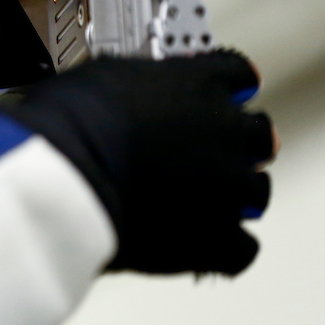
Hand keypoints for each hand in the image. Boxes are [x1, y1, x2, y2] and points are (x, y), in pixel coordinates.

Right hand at [0, 50, 276, 274]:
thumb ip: (138, 84)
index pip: (238, 75)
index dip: (228, 87)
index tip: (221, 94)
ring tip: (205, 200)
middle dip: (240, 142)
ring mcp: (226, 186)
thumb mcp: (102, 76)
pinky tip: (202, 245)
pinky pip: (242, 249)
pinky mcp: (215, 239)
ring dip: (236, 194)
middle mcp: (224, 131)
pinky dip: (224, 248)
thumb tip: (131, 92)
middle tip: (213, 151)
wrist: (66, 182)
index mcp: (199, 83)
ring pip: (257, 190)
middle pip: (259, 134)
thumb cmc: (72, 126)